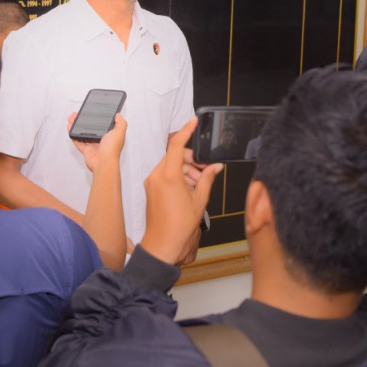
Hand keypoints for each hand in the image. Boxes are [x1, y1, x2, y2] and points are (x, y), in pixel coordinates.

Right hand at [68, 112, 126, 173]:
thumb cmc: (112, 149)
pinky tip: (71, 129)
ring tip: (72, 119)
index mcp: (110, 135)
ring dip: (77, 126)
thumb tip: (118, 115)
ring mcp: (93, 145)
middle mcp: (102, 140)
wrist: (104, 162)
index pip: (102, 124)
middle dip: (84, 121)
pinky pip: (78, 142)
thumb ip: (120, 123)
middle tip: (78, 115)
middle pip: (91, 128)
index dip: (97, 118)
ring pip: (83, 134)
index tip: (92, 112)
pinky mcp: (86, 150)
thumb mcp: (119, 132)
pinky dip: (74, 136)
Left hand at [140, 118, 223, 265]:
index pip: (177, 145)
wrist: (162, 244)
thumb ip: (208, 179)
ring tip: (200, 184)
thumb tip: (215, 167)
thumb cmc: (179, 226)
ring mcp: (151, 181)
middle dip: (193, 160)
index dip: (186, 131)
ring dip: (187, 169)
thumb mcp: (200, 200)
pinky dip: (178, 176)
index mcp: (169, 176)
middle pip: (176, 155)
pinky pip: (165, 174)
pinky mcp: (150, 187)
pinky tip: (190, 188)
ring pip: (171, 165)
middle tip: (207, 170)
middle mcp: (157, 175)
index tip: (193, 122)